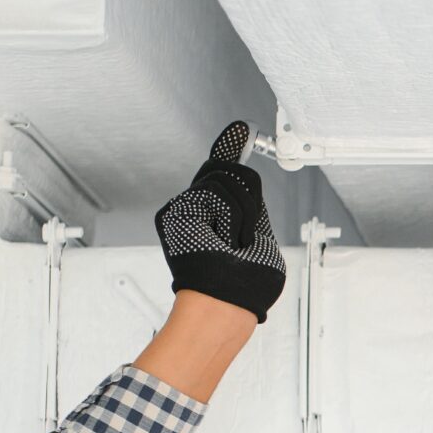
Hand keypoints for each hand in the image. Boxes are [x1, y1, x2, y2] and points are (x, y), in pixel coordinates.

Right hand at [155, 122, 283, 321]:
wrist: (229, 302)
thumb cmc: (247, 285)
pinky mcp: (172, 212)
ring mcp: (182, 210)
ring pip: (223, 180)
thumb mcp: (259, 234)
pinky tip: (220, 238)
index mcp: (217, 218)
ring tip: (231, 244)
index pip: (222, 175)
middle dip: (247, 197)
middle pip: (226, 171)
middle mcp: (196, 210)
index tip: (242, 130)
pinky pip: (211, 191)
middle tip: (243, 235)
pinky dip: (227, 216)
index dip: (230, 149)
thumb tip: (244, 160)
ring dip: (241, 214)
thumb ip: (250, 199)